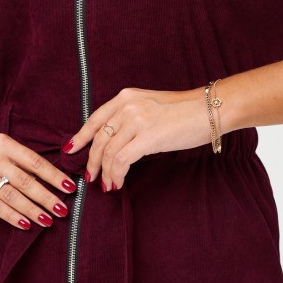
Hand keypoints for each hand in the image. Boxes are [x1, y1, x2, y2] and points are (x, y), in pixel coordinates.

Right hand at [0, 128, 77, 230]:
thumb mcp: (0, 145)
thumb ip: (20, 159)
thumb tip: (49, 178)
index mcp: (4, 144)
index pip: (35, 162)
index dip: (54, 175)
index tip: (70, 186)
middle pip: (26, 181)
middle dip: (46, 197)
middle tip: (63, 209)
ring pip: (12, 196)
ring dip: (32, 210)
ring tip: (48, 220)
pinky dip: (12, 216)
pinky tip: (26, 224)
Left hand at [62, 86, 209, 190]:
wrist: (210, 109)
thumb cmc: (186, 112)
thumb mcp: (151, 106)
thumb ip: (132, 118)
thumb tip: (118, 142)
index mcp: (126, 97)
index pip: (94, 119)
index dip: (80, 137)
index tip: (72, 150)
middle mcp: (127, 106)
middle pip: (98, 139)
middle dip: (92, 161)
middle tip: (91, 177)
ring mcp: (136, 120)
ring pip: (108, 152)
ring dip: (106, 173)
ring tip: (108, 185)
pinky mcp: (147, 137)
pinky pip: (122, 161)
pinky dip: (117, 175)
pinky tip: (119, 183)